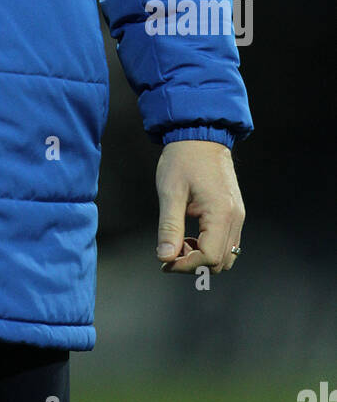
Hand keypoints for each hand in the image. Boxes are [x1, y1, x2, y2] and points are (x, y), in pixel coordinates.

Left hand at [155, 139, 243, 272]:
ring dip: (202, 258)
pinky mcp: (234, 213)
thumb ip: (169, 227)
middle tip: (169, 253)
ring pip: (226, 256)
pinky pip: (227, 243)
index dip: (185, 265)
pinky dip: (209, 248)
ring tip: (180, 243)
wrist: (199, 135)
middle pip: (220, 263)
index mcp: (221, 213)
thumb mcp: (170, 192)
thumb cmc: (183, 160)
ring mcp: (237, 216)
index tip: (164, 261)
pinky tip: (191, 236)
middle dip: (193, 264)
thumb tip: (165, 257)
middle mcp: (235, 218)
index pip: (208, 257)